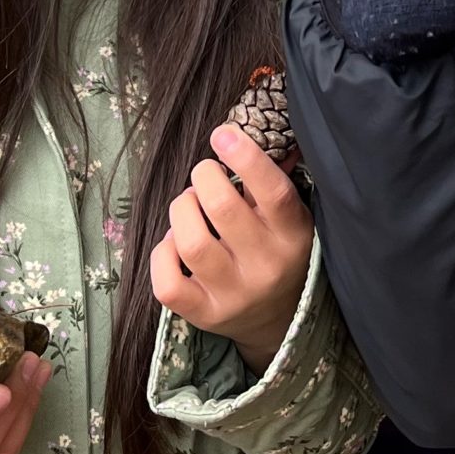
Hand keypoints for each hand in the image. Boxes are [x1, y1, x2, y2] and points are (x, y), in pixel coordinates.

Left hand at [149, 125, 313, 370]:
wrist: (279, 320)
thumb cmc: (278, 252)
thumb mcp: (289, 219)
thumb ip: (267, 181)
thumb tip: (239, 133)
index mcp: (293, 235)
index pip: (272, 191)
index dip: (244, 157)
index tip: (221, 134)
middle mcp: (266, 266)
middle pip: (221, 208)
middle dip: (203, 177)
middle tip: (205, 175)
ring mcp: (234, 295)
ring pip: (191, 243)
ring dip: (181, 210)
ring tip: (188, 205)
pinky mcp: (205, 315)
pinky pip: (168, 284)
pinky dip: (161, 253)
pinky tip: (173, 243)